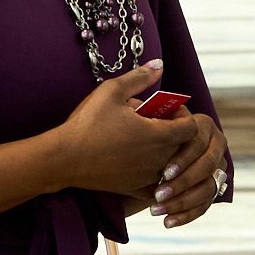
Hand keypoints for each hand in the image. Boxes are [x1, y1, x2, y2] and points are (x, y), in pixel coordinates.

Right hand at [47, 62, 196, 195]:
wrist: (62, 158)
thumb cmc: (87, 123)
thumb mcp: (111, 91)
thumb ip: (139, 77)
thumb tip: (159, 65)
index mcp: (158, 135)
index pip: (192, 127)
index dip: (183, 115)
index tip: (167, 109)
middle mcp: (158, 159)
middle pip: (183, 145)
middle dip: (174, 130)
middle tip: (154, 121)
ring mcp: (147, 176)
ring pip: (171, 164)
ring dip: (164, 150)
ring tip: (143, 139)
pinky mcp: (134, 189)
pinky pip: (156, 183)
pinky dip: (154, 173)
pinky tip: (138, 160)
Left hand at [134, 112, 229, 228]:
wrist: (150, 154)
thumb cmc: (146, 135)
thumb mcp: (148, 121)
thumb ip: (150, 117)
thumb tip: (140, 113)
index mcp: (204, 125)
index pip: (198, 143)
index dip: (182, 159)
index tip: (163, 173)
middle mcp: (217, 145)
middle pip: (207, 166)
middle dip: (182, 183)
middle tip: (158, 195)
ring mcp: (218, 168)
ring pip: (207, 188)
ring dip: (182, 202)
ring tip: (156, 210)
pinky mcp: (213, 188)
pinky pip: (204, 205)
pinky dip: (186, 215)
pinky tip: (168, 222)